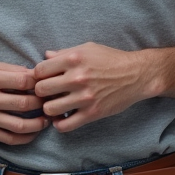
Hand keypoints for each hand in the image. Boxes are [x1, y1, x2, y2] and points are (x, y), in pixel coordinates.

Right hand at [0, 62, 48, 144]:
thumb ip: (13, 71)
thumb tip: (37, 76)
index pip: (24, 81)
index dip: (40, 83)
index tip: (46, 85)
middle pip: (25, 103)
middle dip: (42, 103)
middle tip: (50, 102)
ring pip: (20, 125)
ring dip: (38, 124)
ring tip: (46, 120)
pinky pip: (9, 139)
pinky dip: (25, 138)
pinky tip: (33, 133)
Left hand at [32, 43, 153, 131]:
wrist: (136, 75)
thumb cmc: (111, 59)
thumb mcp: (87, 49)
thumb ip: (64, 53)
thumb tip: (45, 56)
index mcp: (74, 59)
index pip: (39, 70)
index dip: (38, 75)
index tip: (43, 79)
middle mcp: (77, 78)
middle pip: (41, 90)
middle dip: (41, 92)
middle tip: (47, 93)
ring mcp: (85, 97)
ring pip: (50, 109)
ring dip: (49, 108)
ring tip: (54, 105)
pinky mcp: (92, 113)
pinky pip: (65, 125)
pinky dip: (60, 124)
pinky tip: (62, 118)